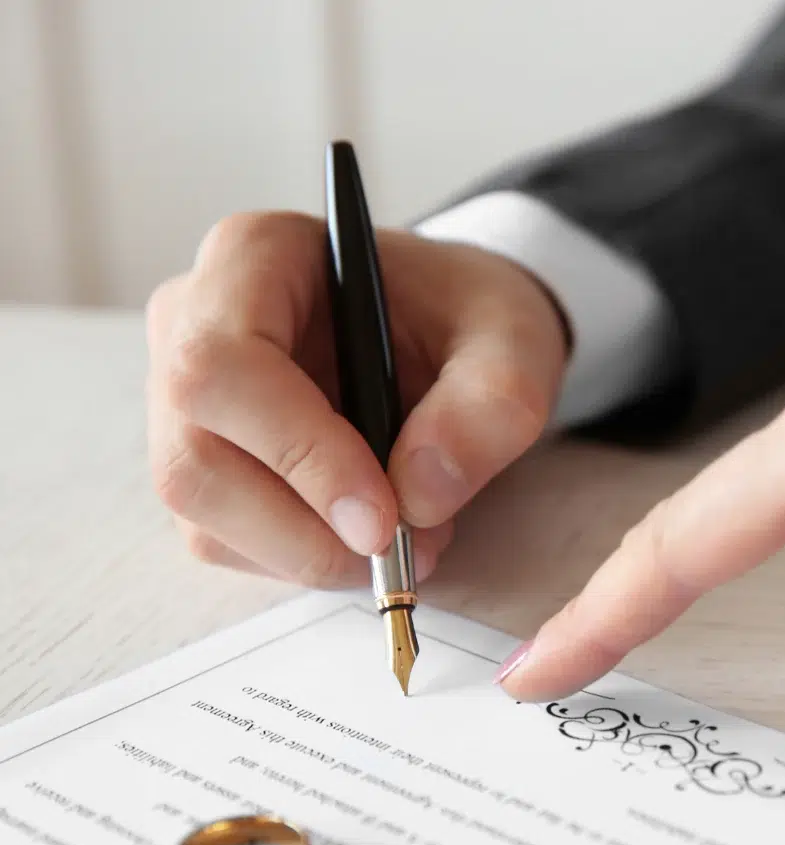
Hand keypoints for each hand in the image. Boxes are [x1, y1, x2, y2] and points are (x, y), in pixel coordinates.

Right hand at [146, 213, 566, 586]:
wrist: (453, 335)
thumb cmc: (467, 317)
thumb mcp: (514, 341)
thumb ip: (490, 404)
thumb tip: (419, 493)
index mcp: (254, 256)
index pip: (221, 365)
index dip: (296, 452)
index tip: (382, 517)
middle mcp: (192, 322)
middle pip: (194, 456)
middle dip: (305, 528)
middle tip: (405, 549)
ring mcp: (181, 399)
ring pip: (201, 513)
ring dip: (309, 553)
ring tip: (407, 539)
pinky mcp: (201, 461)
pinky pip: (222, 541)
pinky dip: (301, 558)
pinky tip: (366, 536)